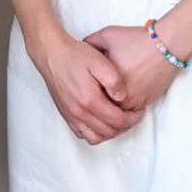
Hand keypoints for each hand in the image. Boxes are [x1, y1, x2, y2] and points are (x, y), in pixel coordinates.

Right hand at [26, 27, 141, 142]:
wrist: (51, 53)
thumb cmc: (75, 55)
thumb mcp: (100, 62)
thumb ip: (114, 81)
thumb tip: (123, 98)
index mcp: (89, 100)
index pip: (118, 121)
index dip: (133, 118)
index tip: (140, 111)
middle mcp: (78, 111)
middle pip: (108, 132)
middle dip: (125, 126)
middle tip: (132, 115)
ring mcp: (70, 114)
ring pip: (95, 137)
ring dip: (110, 132)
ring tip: (118, 120)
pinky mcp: (65, 114)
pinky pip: (82, 134)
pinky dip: (95, 133)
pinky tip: (101, 121)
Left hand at [85, 23, 184, 116]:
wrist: (166, 45)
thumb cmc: (136, 40)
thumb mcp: (106, 36)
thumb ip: (90, 42)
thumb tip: (81, 47)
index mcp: (106, 81)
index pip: (91, 96)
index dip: (88, 92)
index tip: (86, 87)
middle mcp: (120, 95)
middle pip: (104, 108)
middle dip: (100, 104)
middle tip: (97, 98)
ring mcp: (135, 101)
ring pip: (119, 114)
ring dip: (115, 109)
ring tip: (110, 100)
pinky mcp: (148, 102)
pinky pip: (133, 113)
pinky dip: (128, 110)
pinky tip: (123, 100)